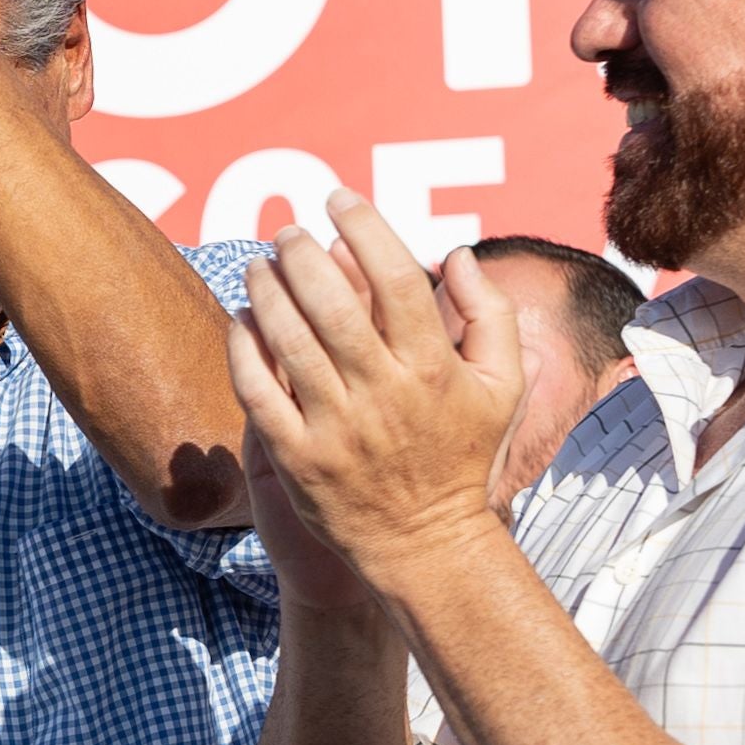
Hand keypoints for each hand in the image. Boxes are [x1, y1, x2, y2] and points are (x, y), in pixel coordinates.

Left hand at [228, 195, 526, 590]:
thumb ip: (491, 315)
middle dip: (304, 254)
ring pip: (290, 341)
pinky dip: (245, 349)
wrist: (426, 545)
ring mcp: (336, 428)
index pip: (396, 278)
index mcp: (433, 369)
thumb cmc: (464, 456)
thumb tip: (457, 253)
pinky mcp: (297, 458)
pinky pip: (258, 392)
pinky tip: (241, 319)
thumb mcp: (503, 387)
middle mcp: (384, 394)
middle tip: (288, 232)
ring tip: (259, 264)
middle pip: (334, 304)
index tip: (339, 200)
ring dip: (267, 292)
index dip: (364, 228)